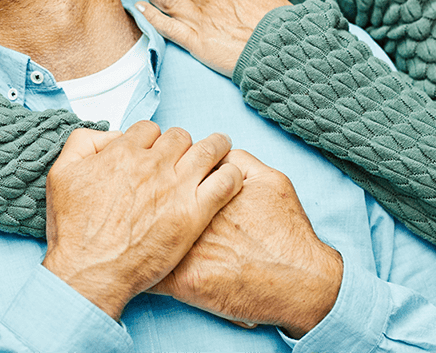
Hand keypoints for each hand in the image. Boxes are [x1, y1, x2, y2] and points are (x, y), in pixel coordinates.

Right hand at [42, 121, 243, 321]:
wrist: (90, 273)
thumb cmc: (74, 230)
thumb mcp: (62, 173)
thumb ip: (83, 142)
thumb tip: (112, 136)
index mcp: (124, 152)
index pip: (149, 129)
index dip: (153, 139)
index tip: (155, 151)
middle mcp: (153, 164)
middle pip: (180, 136)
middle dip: (183, 143)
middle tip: (186, 155)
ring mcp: (176, 187)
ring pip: (208, 150)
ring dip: (216, 146)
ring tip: (221, 148)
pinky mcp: (194, 213)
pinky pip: (225, 182)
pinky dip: (231, 174)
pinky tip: (231, 176)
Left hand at [134, 0, 290, 76]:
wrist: (280, 45)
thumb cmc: (283, 27)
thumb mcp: (272, 2)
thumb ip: (255, 0)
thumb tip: (252, 4)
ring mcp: (201, 19)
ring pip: (169, 0)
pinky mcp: (196, 40)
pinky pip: (167, 26)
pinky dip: (151, 16)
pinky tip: (138, 8)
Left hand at [148, 150, 342, 338]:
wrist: (302, 281)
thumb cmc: (288, 233)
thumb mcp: (270, 180)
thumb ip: (240, 161)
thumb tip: (218, 153)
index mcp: (208, 189)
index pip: (170, 171)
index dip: (161, 173)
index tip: (158, 178)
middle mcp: (193, 215)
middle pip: (151, 198)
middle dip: (142, 197)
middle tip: (140, 201)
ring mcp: (187, 249)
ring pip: (144, 234)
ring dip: (137, 231)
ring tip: (133, 229)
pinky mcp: (185, 282)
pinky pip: (149, 273)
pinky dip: (143, 268)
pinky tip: (141, 265)